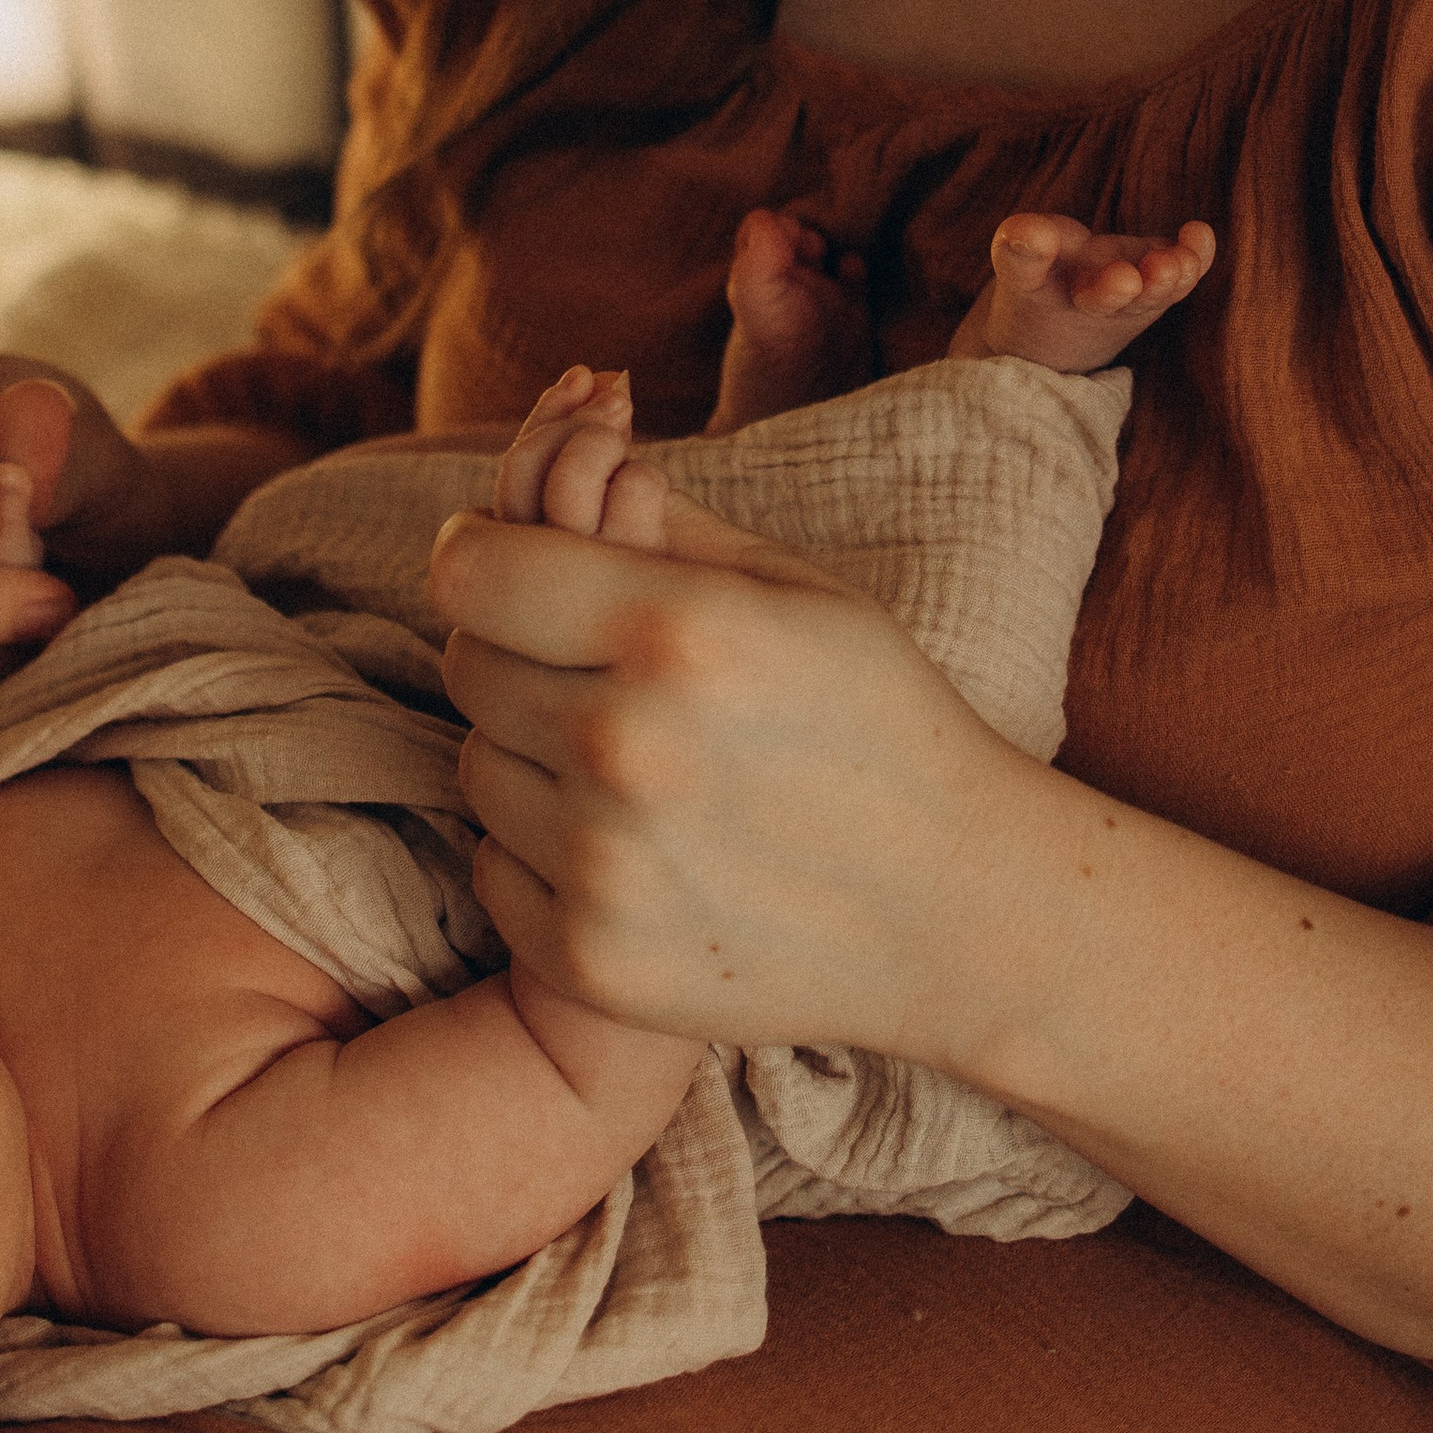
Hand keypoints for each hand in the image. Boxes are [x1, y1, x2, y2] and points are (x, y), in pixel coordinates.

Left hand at [431, 486, 1001, 1052]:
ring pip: (477, 767)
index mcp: (679, 631)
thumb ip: (656, 520)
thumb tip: (543, 470)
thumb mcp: (796, 588)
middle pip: (469, 665)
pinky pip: (495, 867)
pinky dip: (543, 851)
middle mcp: (626, 748)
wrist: (963, 913)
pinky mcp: (591, 961)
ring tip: (639, 764)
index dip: (482, 554)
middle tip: (603, 670)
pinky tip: (638, 845)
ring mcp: (604, 867)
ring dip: (532, 752)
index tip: (511, 566)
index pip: (471, 571)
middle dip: (520, 649)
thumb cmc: (880, 722)